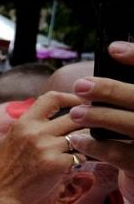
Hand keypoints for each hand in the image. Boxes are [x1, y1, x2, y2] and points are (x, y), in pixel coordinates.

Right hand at [0, 92, 83, 203]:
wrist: (0, 194)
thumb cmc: (6, 168)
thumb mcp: (12, 139)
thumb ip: (32, 126)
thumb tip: (54, 115)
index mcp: (23, 123)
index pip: (52, 98)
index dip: (71, 98)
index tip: (80, 104)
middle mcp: (35, 132)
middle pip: (74, 117)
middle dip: (84, 124)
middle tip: (88, 130)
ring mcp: (46, 148)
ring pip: (80, 137)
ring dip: (82, 143)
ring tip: (75, 150)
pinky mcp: (56, 164)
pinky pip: (80, 156)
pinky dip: (79, 160)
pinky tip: (69, 166)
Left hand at [67, 42, 133, 176]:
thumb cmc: (132, 133)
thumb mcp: (129, 107)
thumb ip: (122, 92)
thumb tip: (112, 53)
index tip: (113, 49)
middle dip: (113, 91)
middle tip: (81, 85)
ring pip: (133, 125)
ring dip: (103, 117)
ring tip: (76, 113)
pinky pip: (123, 155)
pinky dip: (98, 146)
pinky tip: (78, 139)